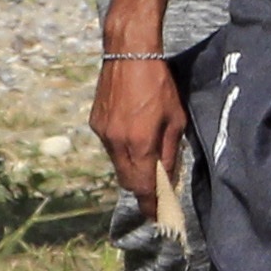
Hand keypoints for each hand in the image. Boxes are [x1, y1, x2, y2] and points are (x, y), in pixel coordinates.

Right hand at [90, 51, 184, 210]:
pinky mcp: (95, 123)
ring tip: (148, 164)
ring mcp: (103, 133)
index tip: (157, 216)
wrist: (128, 53)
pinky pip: (110, 147)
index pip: (143, 187)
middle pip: (128, 180)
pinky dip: (122, 151)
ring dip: (132, 170)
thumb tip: (168, 176)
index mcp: (138, 144)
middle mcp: (116, 143)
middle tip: (156, 193)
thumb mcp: (175, 119)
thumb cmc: (159, 83)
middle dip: (141, 190)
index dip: (150, 205)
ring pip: (117, 164)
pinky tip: (134, 140)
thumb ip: (170, 150)